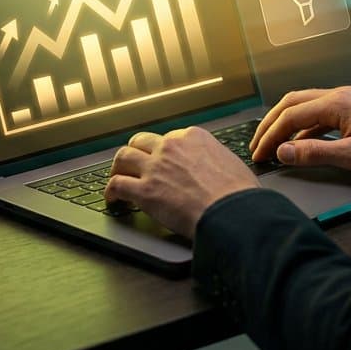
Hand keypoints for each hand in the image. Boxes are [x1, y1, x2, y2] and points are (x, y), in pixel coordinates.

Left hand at [103, 126, 259, 238]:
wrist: (232, 212)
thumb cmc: (239, 194)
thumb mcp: (231, 163)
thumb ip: (215, 161)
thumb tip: (215, 169)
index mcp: (194, 137)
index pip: (170, 138)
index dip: (164, 151)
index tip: (163, 160)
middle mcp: (171, 147)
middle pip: (141, 141)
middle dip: (137, 152)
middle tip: (135, 164)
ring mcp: (155, 167)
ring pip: (124, 157)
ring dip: (118, 167)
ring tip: (117, 176)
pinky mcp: (145, 191)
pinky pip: (117, 184)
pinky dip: (111, 191)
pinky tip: (113, 199)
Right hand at [249, 85, 350, 177]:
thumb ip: (313, 153)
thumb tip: (282, 152)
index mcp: (336, 102)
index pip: (290, 116)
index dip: (270, 136)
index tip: (259, 154)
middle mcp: (339, 95)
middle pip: (292, 103)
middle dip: (271, 124)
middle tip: (257, 145)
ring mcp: (347, 100)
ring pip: (305, 106)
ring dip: (286, 125)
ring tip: (274, 146)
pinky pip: (320, 114)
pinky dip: (304, 128)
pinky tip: (301, 146)